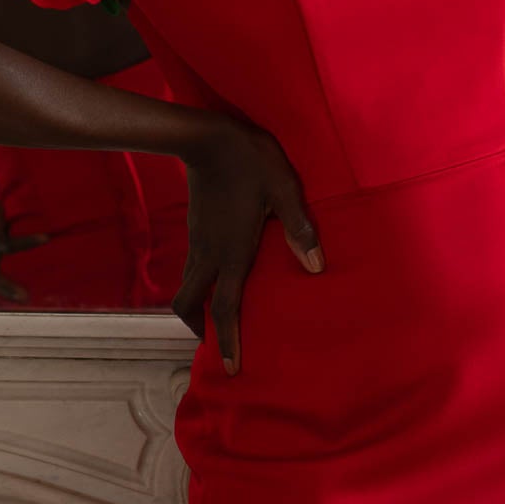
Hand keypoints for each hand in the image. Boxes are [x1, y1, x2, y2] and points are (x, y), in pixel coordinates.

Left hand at [0, 174, 48, 306]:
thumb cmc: (0, 221)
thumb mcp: (6, 242)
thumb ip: (17, 260)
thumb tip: (40, 274)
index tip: (13, 320)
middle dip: (1, 307)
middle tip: (24, 317)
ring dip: (8, 289)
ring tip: (26, 297)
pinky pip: (6, 245)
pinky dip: (27, 243)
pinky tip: (46, 239)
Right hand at [174, 117, 322, 374]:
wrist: (207, 135)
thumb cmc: (252, 161)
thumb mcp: (284, 190)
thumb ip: (299, 228)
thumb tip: (316, 268)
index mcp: (232, 252)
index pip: (225, 307)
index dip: (227, 340)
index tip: (229, 368)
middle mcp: (209, 253)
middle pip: (189, 305)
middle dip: (201, 329)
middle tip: (218, 343)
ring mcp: (198, 240)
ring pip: (188, 286)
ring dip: (199, 307)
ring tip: (219, 317)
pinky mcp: (195, 228)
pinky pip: (193, 268)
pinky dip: (202, 284)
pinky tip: (221, 276)